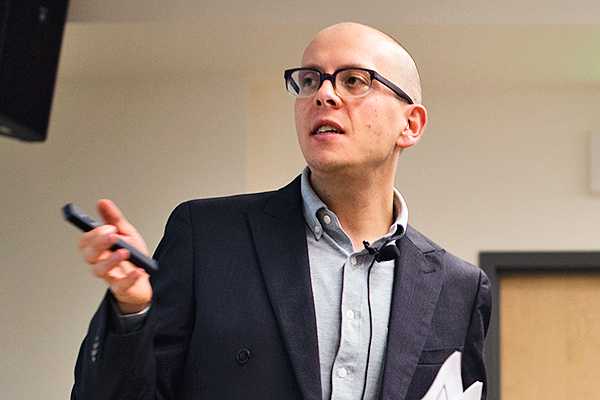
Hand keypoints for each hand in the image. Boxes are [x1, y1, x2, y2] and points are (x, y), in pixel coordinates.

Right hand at [78, 199, 152, 313]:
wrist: (144, 281)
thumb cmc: (133, 258)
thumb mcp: (126, 234)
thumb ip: (114, 219)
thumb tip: (102, 202)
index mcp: (99, 249)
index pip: (85, 242)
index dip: (94, 235)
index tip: (108, 227)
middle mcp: (101, 263)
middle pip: (88, 255)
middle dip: (98, 244)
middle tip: (113, 236)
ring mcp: (110, 277)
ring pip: (99, 271)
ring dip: (110, 260)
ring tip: (125, 252)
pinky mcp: (121, 289)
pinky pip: (121, 286)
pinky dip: (129, 278)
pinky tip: (138, 270)